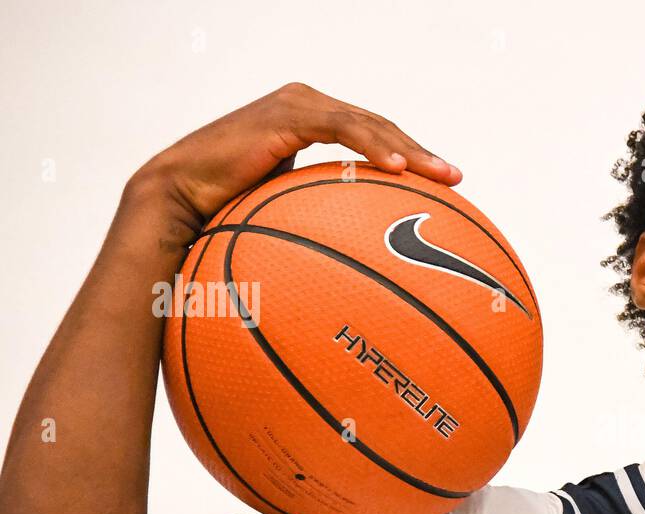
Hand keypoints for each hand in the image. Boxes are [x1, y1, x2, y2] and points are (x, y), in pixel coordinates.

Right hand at [126, 82, 461, 243]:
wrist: (179, 202)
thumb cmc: (225, 218)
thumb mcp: (284, 216)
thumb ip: (318, 218)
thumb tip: (353, 267)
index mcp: (310, 124)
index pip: (372, 137)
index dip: (410, 157)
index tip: (444, 185)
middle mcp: (307, 107)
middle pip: (379, 127)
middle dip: (420, 152)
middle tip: (455, 178)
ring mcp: (297, 106)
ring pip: (367, 123)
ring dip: (407, 149)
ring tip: (438, 174)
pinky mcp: (285, 114)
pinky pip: (340, 128)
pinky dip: (370, 145)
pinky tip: (396, 169)